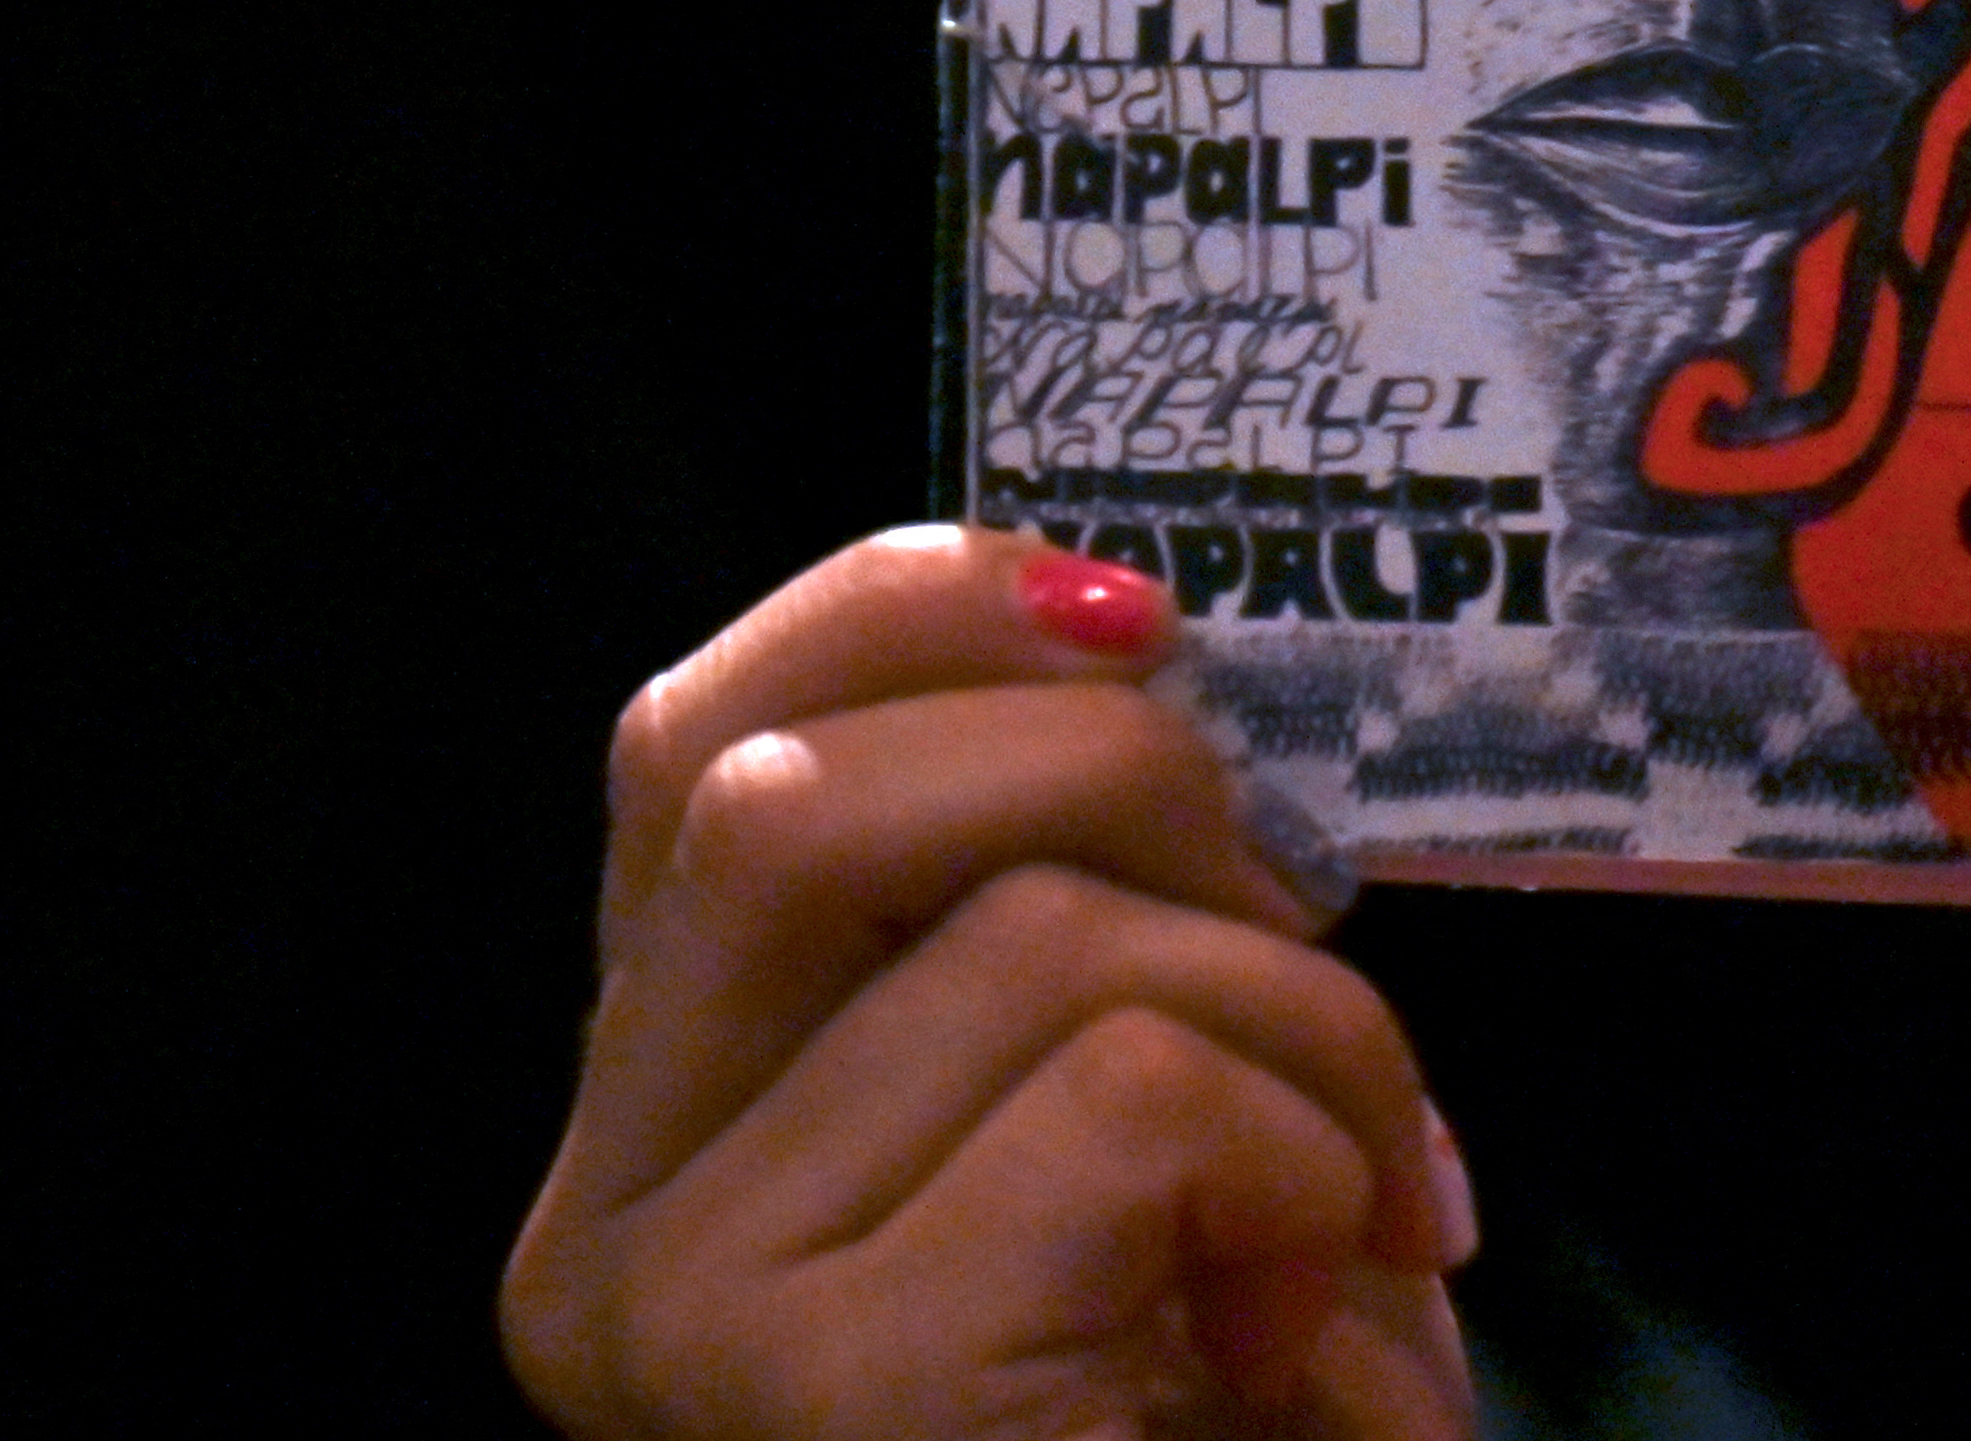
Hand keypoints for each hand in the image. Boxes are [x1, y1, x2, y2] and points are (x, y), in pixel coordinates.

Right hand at [503, 527, 1480, 1440]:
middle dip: (1127, 783)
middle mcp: (602, 1218)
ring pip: (1034, 935)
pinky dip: (1306, 1159)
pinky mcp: (824, 1388)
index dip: (910, 610)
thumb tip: (1135, 641)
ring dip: (1302, 1027)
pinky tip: (1316, 1313)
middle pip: (802, 790)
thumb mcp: (1120, 1115)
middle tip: (1308, 933)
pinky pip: (1134, 1096)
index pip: (688, 743)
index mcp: (661, 1122)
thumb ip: (1063, 911)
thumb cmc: (1209, 1415)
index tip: (1141, 613)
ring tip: (1368, 1202)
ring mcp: (685, 1310)